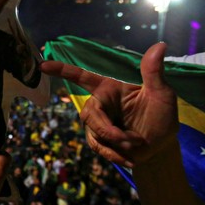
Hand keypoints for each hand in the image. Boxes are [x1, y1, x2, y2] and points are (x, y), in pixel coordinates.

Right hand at [40, 43, 177, 167]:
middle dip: (106, 129)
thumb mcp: (162, 93)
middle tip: (128, 139)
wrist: (162, 146)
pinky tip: (131, 159)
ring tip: (136, 147)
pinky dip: (114, 155)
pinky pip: (98, 147)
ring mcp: (97, 123)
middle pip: (88, 114)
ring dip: (114, 143)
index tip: (42, 65)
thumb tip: (160, 45)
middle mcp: (99, 104)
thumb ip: (153, 72)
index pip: (81, 77)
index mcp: (109, 87)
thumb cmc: (161, 115)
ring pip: (93, 133)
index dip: (62, 70)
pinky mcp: (98, 140)